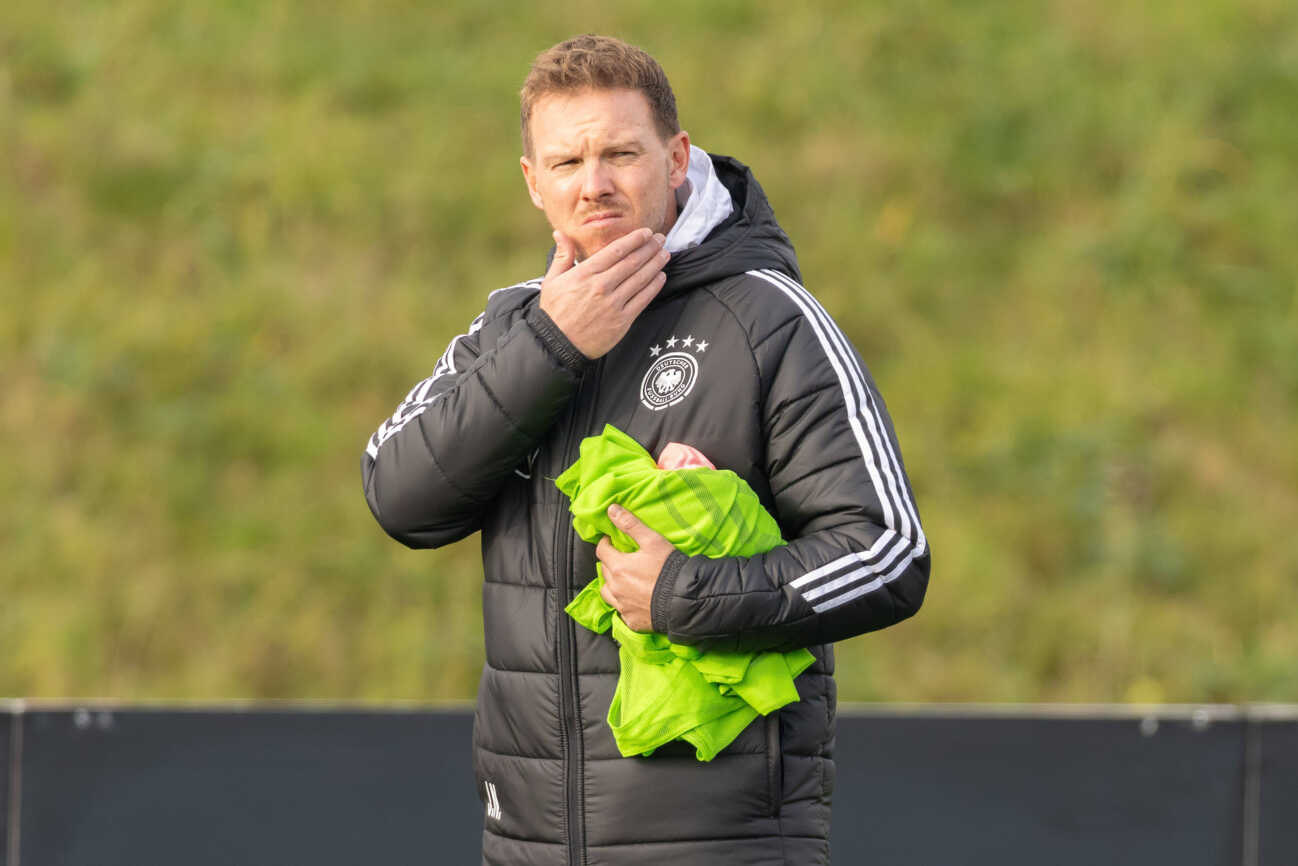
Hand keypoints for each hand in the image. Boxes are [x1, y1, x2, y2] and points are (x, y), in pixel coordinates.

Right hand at [538, 228, 669, 358]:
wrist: (557, 345)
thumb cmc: (554, 313)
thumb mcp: (551, 281)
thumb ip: (562, 256)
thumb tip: (560, 233)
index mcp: (585, 274)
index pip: (616, 250)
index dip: (634, 239)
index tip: (645, 232)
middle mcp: (601, 286)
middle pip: (632, 262)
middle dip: (649, 248)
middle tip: (661, 239)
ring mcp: (613, 304)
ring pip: (640, 278)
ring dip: (656, 264)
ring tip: (664, 254)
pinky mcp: (622, 321)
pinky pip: (643, 299)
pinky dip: (654, 286)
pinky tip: (661, 277)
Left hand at [595, 504, 675, 632]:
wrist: (684, 601)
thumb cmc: (669, 569)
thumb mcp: (652, 541)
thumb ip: (630, 524)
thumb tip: (611, 509)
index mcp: (618, 567)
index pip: (602, 551)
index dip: (606, 543)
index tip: (612, 540)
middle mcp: (615, 588)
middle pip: (604, 571)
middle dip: (610, 562)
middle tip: (622, 558)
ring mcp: (622, 606)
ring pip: (607, 593)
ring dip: (612, 585)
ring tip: (623, 580)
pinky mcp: (631, 621)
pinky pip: (621, 610)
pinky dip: (624, 603)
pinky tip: (634, 599)